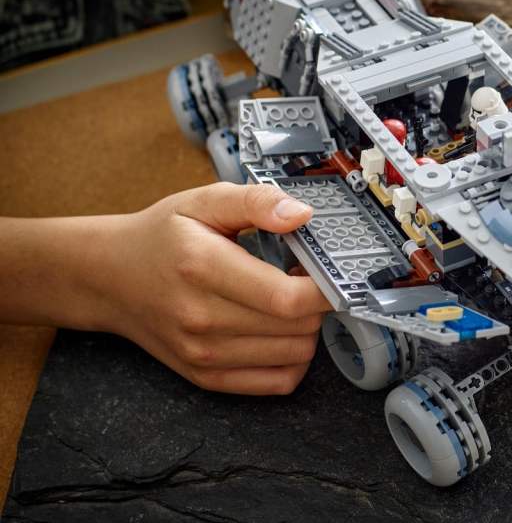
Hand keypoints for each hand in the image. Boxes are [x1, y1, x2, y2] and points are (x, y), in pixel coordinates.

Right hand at [92, 183, 331, 394]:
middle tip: (307, 279)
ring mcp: (203, 354)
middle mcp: (202, 318)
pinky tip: (283, 331)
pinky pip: (277, 383)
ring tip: (291, 302)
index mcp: (204, 268)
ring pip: (294, 356)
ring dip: (309, 329)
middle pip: (297, 328)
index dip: (323, 287)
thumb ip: (256, 201)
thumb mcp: (204, 201)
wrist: (110, 278)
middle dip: (318, 303)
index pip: (287, 297)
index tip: (328, 270)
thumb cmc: (162, 236)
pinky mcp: (206, 377)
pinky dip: (295, 360)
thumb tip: (301, 215)